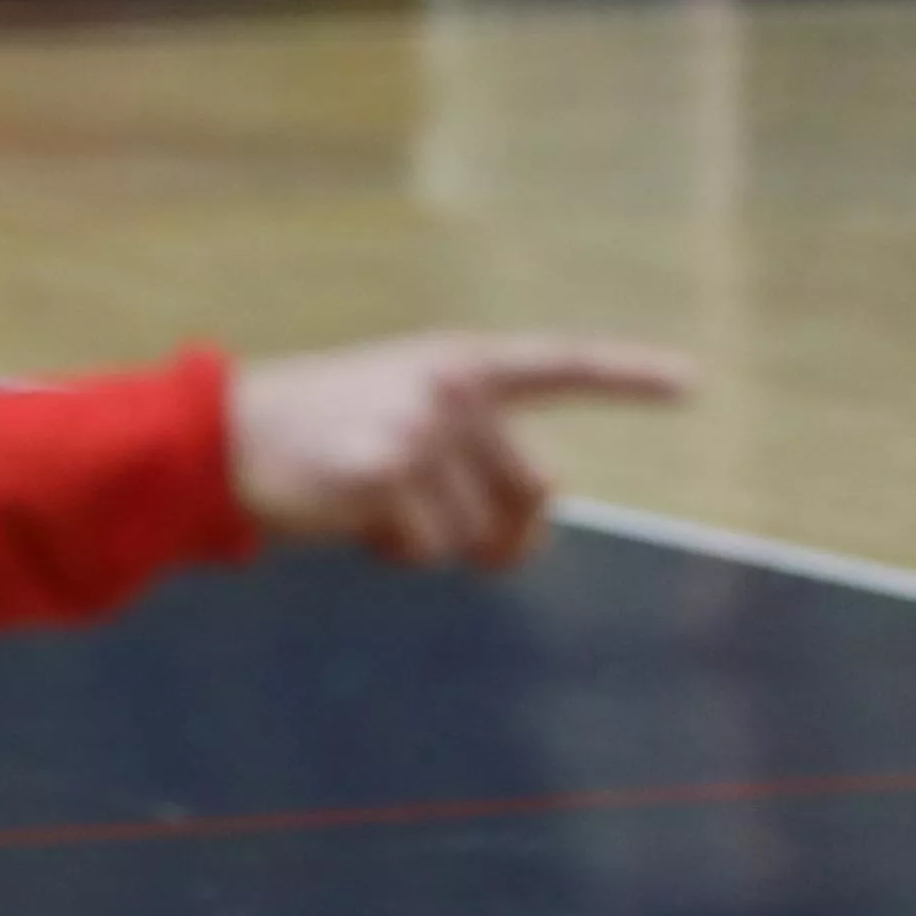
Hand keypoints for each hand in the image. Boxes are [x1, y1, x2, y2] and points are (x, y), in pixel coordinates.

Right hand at [226, 332, 690, 571]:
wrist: (223, 438)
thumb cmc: (316, 437)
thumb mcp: (400, 416)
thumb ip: (471, 450)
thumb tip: (529, 532)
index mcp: (458, 362)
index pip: (561, 364)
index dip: (629, 376)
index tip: (692, 383)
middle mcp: (451, 386)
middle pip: (534, 493)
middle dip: (497, 531)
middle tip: (428, 526)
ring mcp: (421, 426)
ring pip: (476, 534)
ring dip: (427, 542)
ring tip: (365, 503)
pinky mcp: (390, 470)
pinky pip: (429, 552)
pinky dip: (394, 554)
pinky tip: (349, 519)